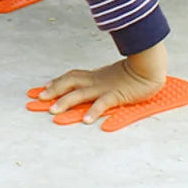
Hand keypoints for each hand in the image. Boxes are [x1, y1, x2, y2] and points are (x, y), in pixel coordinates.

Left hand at [37, 41, 167, 123]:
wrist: (149, 68)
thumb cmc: (132, 74)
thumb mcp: (111, 76)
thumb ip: (100, 81)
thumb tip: (88, 88)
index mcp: (94, 76)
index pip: (71, 76)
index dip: (57, 82)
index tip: (43, 88)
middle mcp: (95, 81)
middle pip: (69, 83)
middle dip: (53, 90)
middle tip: (39, 98)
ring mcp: (104, 88)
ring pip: (80, 94)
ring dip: (65, 102)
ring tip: (53, 111)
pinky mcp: (116, 95)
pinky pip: (102, 103)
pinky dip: (93, 111)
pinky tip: (86, 120)